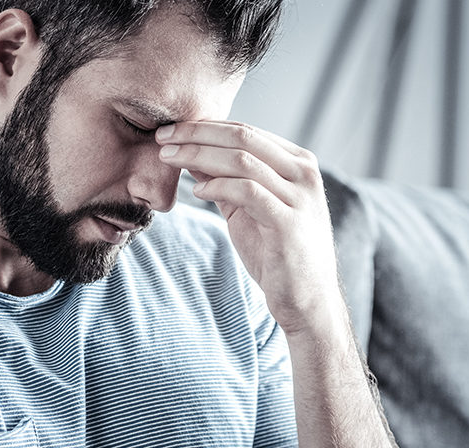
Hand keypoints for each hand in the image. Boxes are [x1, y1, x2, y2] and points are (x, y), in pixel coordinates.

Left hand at [156, 121, 346, 337]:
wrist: (306, 300)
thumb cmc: (277, 253)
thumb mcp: (247, 209)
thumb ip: (225, 180)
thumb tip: (189, 153)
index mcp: (297, 163)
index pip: (245, 131)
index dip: (204, 127)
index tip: (169, 131)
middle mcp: (303, 173)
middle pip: (242, 138)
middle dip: (196, 134)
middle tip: (162, 138)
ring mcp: (299, 196)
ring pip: (242, 160)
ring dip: (199, 155)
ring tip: (169, 159)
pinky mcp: (289, 222)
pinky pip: (247, 191)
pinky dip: (218, 186)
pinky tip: (197, 191)